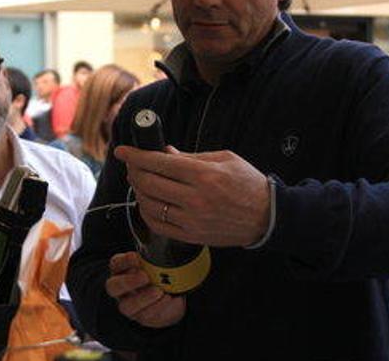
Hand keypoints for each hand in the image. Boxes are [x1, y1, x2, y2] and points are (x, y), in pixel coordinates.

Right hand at [105, 252, 184, 328]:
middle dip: (128, 282)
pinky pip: (146, 315)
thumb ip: (153, 258)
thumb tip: (160, 252)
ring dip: (144, 298)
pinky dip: (159, 307)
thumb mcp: (156, 263)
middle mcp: (120, 289)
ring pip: (127, 306)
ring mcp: (128, 305)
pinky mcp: (141, 317)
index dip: (124, 261)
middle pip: (113, 287)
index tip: (136, 257)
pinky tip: (169, 298)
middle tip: (145, 276)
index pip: (116, 264)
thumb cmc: (159, 274)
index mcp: (121, 270)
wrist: (169, 297)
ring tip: (159, 291)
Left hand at [115, 145, 269, 246]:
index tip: (122, 151)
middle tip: (132, 166)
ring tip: (140, 182)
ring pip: (149, 205)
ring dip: (138, 192)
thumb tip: (163, 152)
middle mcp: (196, 198)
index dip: (136, 155)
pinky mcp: (192, 236)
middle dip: (134, 172)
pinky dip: (146, 212)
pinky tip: (148, 202)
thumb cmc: (247, 183)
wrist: (266, 217)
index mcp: (204, 175)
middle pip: (149, 183)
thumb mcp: (223, 159)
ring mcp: (192, 220)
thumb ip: (190, 157)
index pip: (159, 162)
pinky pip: (158, 225)